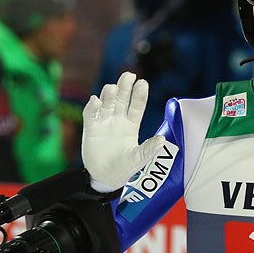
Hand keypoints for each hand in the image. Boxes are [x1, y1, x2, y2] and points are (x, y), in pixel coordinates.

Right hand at [81, 71, 164, 191]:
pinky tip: (96, 101)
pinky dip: (93, 107)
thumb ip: (149, 149)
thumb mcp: (138, 159)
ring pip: (107, 103)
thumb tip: (162, 140)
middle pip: (122, 99)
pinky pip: (91, 114)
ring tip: (112, 88)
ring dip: (109, 95)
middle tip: (128, 75)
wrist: (104, 177)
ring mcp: (104, 122)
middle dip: (125, 87)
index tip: (143, 83)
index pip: (137, 105)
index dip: (139, 95)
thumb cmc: (124, 167)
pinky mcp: (90, 128)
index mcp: (132, 124)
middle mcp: (118, 119)